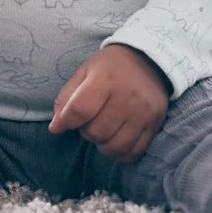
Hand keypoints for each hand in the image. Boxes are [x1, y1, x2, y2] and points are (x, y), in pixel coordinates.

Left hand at [49, 44, 171, 162]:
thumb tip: (56, 127)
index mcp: (105, 79)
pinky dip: (120, 152)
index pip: (80, 111)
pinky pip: (133, 152)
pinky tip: (116, 138)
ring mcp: (143, 113)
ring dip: (103, 143)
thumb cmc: (111, 67)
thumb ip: (66, 98)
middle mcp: (127, 97)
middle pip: (96, 132)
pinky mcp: (155, 124)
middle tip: (91, 119)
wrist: (149, 60)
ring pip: (114, 147)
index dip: (66, 121)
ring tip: (104, 129)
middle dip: (87, 131)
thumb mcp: (84, 72)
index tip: (64, 122)